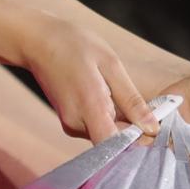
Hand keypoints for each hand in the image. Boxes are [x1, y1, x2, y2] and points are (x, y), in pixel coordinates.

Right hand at [17, 13, 158, 143]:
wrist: (37, 41)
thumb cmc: (74, 45)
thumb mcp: (110, 64)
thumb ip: (131, 99)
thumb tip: (152, 128)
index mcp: (89, 108)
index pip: (115, 147)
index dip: (137, 141)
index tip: (151, 125)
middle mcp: (76, 123)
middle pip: (114, 142)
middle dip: (132, 128)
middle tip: (137, 100)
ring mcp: (70, 124)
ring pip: (106, 135)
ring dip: (119, 120)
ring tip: (115, 90)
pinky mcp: (68, 122)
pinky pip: (96, 127)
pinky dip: (106, 116)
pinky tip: (104, 93)